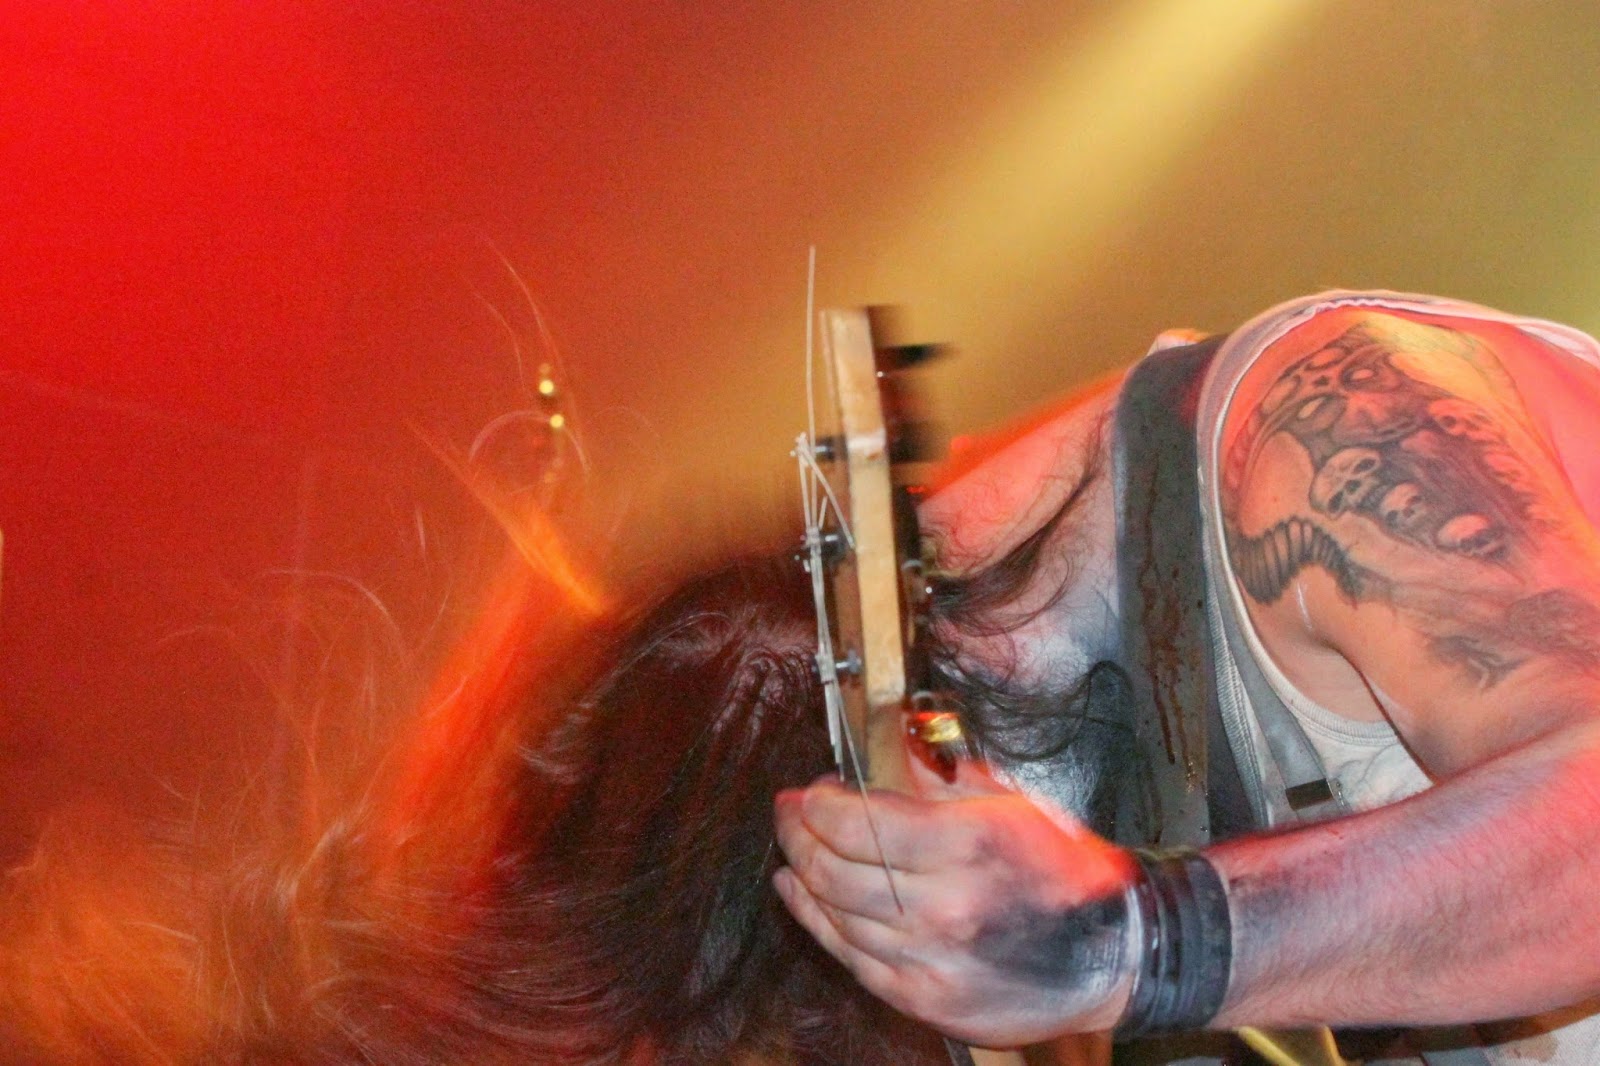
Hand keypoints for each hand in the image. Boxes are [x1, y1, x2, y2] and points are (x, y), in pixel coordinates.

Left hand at [772, 759, 1139, 1046]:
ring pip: (835, 913)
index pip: (858, 822)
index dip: (817, 804)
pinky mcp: (924, 998)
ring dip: (803, 874)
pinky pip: (850, 956)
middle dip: (798, 833)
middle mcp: (945, 905)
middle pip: (834, 869)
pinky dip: (816, 921)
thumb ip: (940, 774)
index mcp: (968, 845)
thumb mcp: (1010, 802)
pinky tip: (802, 894)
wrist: (1112, 956)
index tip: (809, 791)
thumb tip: (885, 744)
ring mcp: (931, 959)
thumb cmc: (1063, 872)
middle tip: (789, 813)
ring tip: (794, 849)